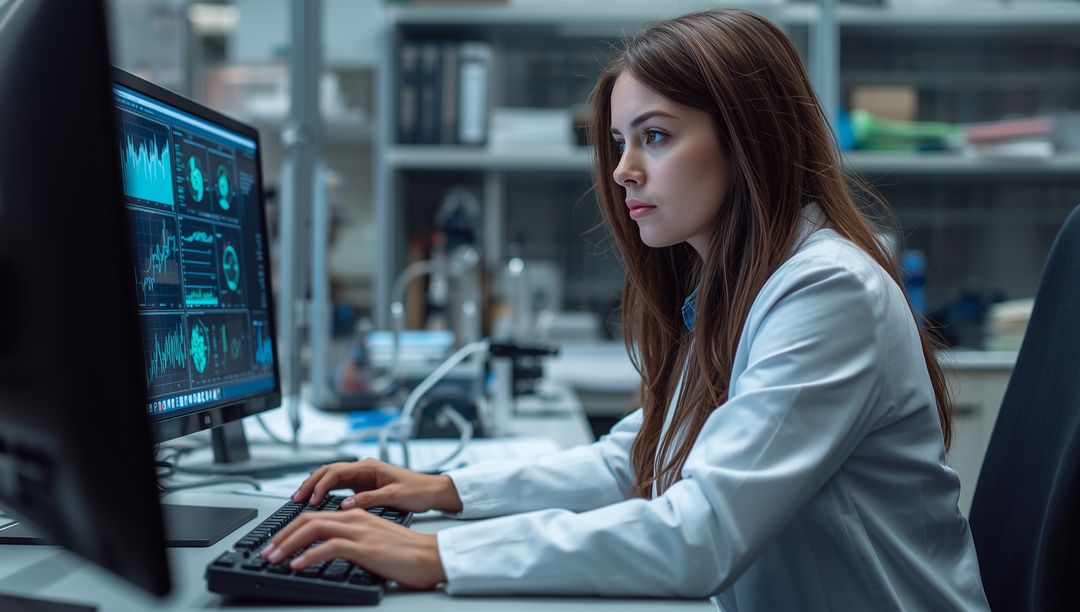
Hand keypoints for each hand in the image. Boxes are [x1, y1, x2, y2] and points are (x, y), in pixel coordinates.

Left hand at [261, 509, 445, 589]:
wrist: (431, 556)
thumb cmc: (407, 554)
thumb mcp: (374, 542)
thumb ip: (353, 541)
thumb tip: (329, 553)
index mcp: (356, 515)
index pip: (314, 516)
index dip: (290, 529)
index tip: (275, 544)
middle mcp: (355, 518)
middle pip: (308, 519)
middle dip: (282, 535)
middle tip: (266, 551)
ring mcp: (359, 531)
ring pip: (313, 528)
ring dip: (287, 544)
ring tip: (273, 558)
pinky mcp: (365, 547)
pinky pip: (328, 547)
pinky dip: (307, 555)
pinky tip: (296, 565)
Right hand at [293, 458, 462, 513]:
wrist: (434, 492)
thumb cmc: (418, 491)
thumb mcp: (394, 496)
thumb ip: (368, 499)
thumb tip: (345, 504)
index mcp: (369, 466)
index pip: (336, 472)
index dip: (320, 485)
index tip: (312, 500)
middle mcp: (364, 468)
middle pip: (329, 472)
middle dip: (311, 483)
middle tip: (296, 498)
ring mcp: (363, 477)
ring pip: (332, 478)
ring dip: (316, 487)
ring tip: (301, 500)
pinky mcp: (364, 486)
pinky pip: (340, 487)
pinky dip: (326, 493)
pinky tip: (318, 502)